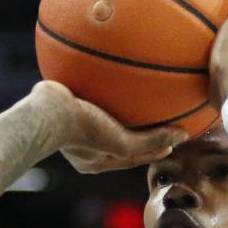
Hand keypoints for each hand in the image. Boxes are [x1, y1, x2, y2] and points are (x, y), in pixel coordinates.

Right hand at [29, 81, 181, 173]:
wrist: (46, 111)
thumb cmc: (82, 132)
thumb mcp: (120, 143)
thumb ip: (149, 142)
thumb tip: (182, 136)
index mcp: (92, 161)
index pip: (130, 156)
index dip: (153, 149)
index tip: (173, 140)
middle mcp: (81, 144)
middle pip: (116, 135)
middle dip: (135, 128)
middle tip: (156, 118)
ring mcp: (71, 122)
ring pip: (102, 113)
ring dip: (118, 104)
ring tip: (134, 91)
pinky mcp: (65, 100)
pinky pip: (90, 90)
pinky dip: (104, 83)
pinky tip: (113, 67)